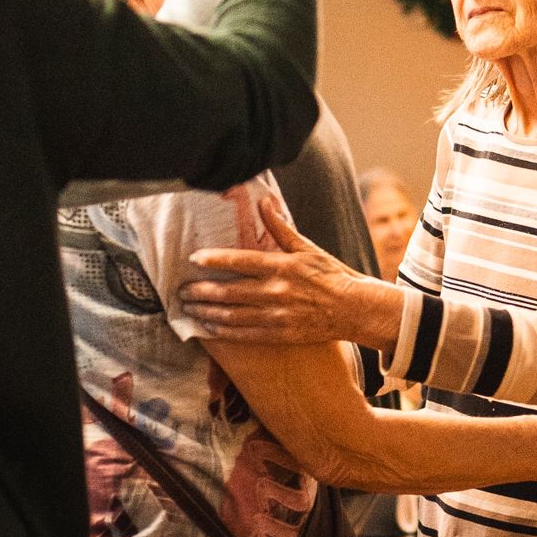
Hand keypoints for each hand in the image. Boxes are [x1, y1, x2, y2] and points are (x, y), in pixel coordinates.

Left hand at [181, 195, 366, 343]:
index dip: (214, 260)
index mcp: (282, 266)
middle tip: (181, 291)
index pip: (240, 261)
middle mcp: (276, 292)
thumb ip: (281, 228)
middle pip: (229, 292)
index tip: (194, 259)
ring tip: (189, 309)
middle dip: (201, 292)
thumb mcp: (308, 248)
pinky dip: (223, 332)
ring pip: (232, 316)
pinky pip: (245, 335)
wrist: (354, 309)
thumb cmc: (331, 275)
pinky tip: (208, 328)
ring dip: (206, 313)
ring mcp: (277, 315)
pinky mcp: (280, 334)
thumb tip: (265, 202)